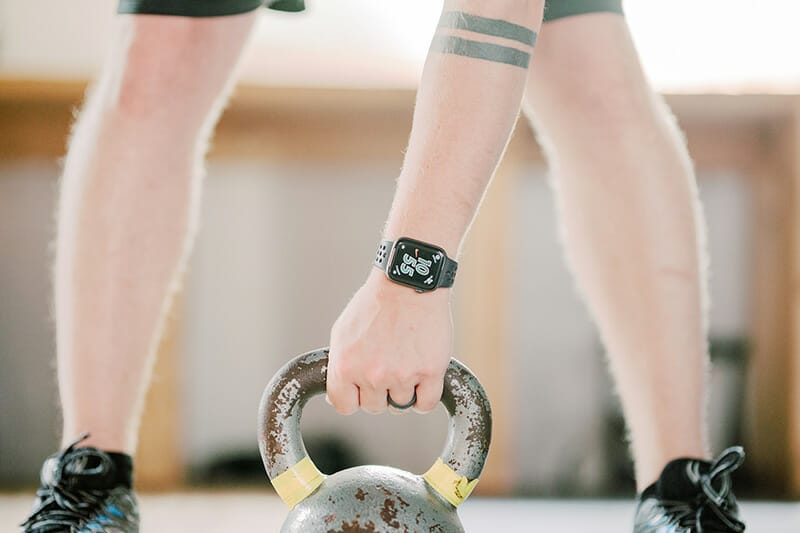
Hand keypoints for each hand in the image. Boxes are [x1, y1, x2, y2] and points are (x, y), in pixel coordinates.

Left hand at [327, 269, 452, 414]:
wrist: (408, 283)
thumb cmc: (376, 303)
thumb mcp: (343, 332)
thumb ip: (338, 365)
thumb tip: (336, 396)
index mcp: (346, 366)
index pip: (345, 405)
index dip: (354, 397)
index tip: (361, 388)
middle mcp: (372, 374)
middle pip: (374, 407)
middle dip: (379, 391)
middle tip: (387, 365)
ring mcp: (402, 375)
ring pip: (400, 405)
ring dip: (403, 389)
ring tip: (405, 361)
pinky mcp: (429, 372)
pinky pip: (425, 404)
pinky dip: (424, 396)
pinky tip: (421, 378)